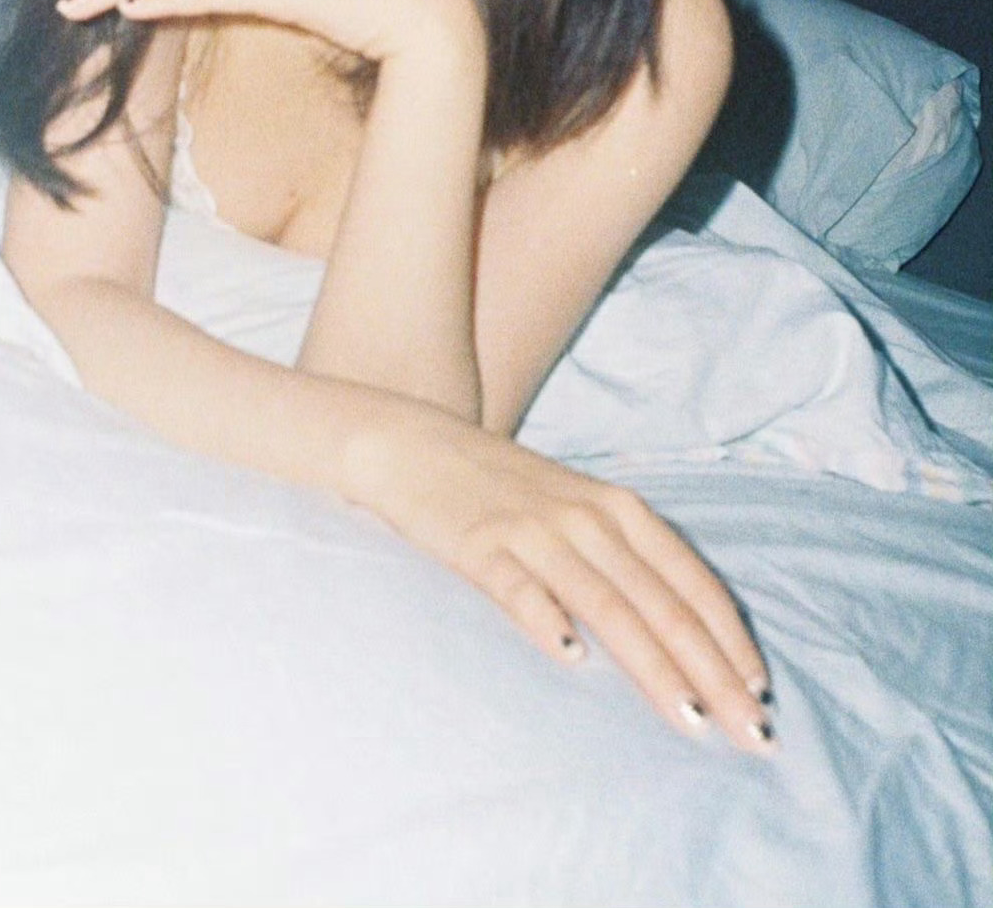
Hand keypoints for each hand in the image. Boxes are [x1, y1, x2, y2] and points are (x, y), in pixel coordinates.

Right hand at [350, 405, 775, 752]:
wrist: (415, 445)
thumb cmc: (504, 487)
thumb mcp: (577, 507)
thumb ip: (624, 556)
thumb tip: (682, 631)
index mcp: (619, 508)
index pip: (691, 582)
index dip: (730, 639)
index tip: (761, 694)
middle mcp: (587, 517)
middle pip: (661, 603)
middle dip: (713, 672)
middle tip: (750, 732)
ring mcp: (534, 530)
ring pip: (607, 603)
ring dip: (653, 663)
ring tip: (689, 716)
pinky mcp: (480, 544)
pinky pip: (520, 587)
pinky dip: (549, 621)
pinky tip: (571, 659)